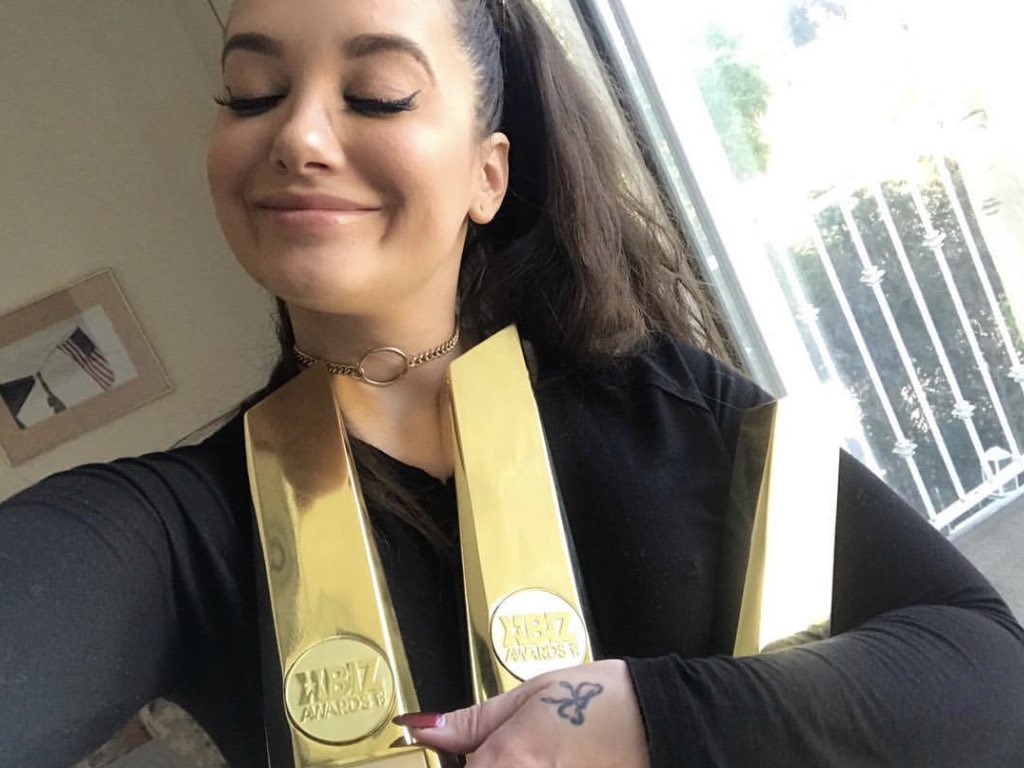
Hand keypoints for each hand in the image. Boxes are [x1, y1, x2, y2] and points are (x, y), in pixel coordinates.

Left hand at [395, 659, 649, 766]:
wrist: (660, 721)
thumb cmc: (600, 703)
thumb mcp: (528, 696)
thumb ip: (470, 721)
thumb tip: (422, 727)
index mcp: (503, 763)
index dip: (449, 764)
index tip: (454, 757)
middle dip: (482, 767)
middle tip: (508, 752)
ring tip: (534, 755)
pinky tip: (554, 762)